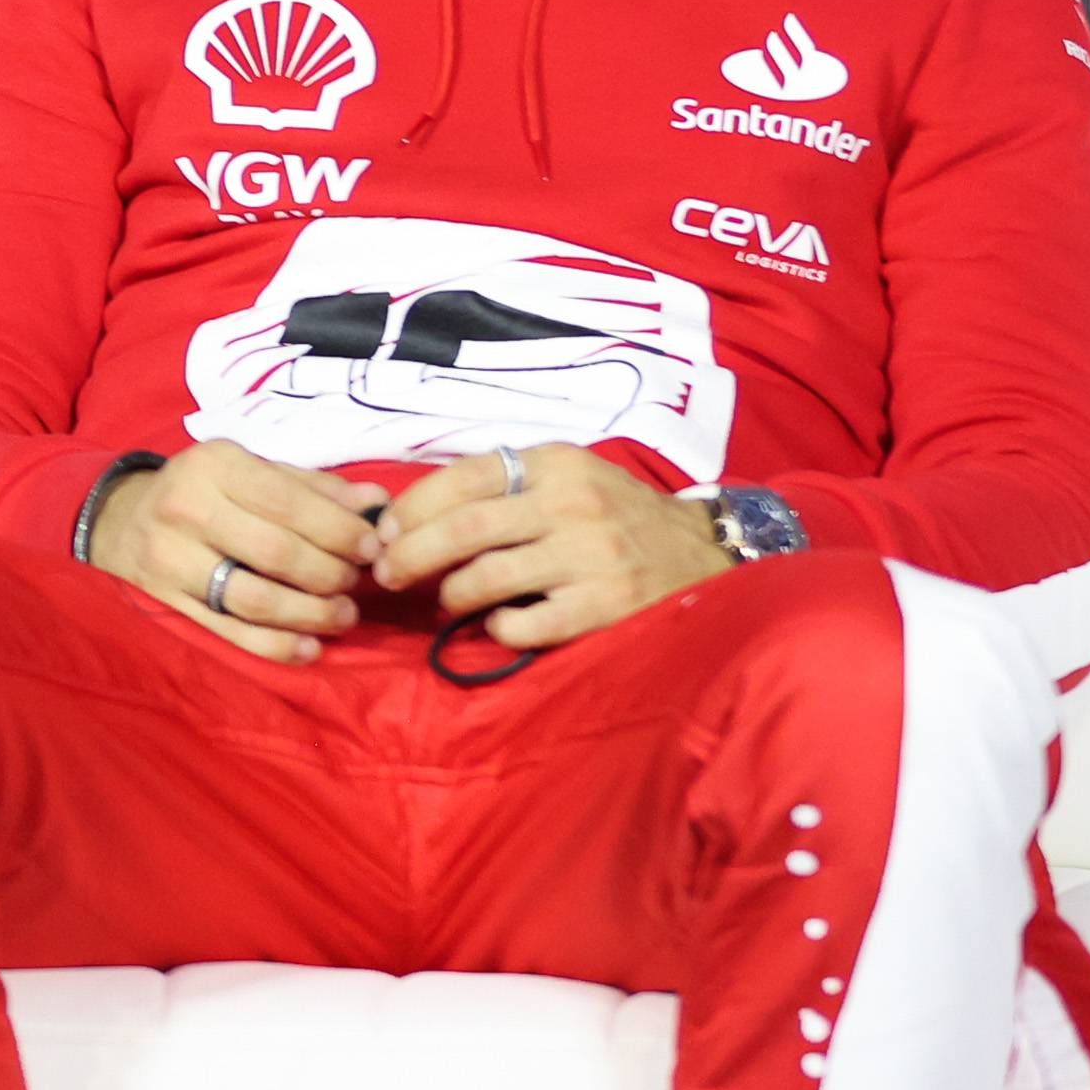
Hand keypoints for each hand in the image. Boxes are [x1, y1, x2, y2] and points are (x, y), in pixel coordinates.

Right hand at [86, 440, 389, 664]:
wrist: (119, 520)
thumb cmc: (202, 491)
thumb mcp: (249, 471)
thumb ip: (313, 487)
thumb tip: (378, 503)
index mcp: (213, 465)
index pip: (288, 502)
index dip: (340, 530)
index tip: (373, 548)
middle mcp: (186, 509)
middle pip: (277, 553)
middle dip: (331, 574)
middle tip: (357, 583)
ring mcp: (171, 560)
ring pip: (256, 599)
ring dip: (312, 613)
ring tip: (343, 615)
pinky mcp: (166, 604)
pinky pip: (232, 634)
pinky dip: (278, 646)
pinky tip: (311, 647)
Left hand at [373, 445, 732, 649]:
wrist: (706, 553)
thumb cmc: (617, 513)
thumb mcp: (568, 476)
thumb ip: (504, 486)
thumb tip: (413, 513)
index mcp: (555, 463)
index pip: (463, 477)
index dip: (412, 507)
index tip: (384, 532)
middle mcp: (572, 503)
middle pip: (464, 530)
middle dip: (410, 555)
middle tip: (387, 575)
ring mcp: (592, 556)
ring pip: (487, 577)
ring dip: (449, 594)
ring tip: (444, 600)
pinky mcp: (608, 606)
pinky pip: (526, 623)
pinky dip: (497, 627)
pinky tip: (497, 623)